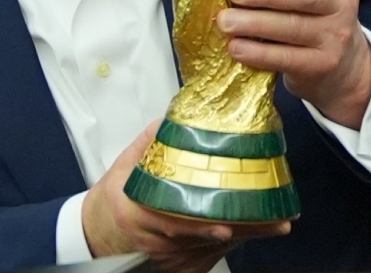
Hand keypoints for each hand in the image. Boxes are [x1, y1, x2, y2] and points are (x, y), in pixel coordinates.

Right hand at [81, 121, 289, 268]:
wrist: (96, 230)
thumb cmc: (114, 196)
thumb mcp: (127, 163)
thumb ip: (154, 137)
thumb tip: (183, 111)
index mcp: (136, 211)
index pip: (172, 221)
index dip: (201, 225)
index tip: (227, 225)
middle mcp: (151, 238)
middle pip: (199, 237)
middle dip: (239, 230)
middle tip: (273, 221)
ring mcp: (164, 257)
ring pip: (207, 249)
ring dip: (242, 238)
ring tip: (274, 225)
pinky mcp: (175, 265)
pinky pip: (206, 258)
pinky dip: (229, 246)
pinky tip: (252, 234)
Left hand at [222, 0, 370, 128]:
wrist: (345, 64)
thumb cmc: (316, 13)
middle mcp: (342, 2)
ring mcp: (334, 36)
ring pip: (292, 28)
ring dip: (255, 24)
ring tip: (224, 21)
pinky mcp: (320, 65)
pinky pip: (286, 58)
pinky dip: (258, 53)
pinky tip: (235, 47)